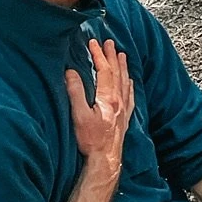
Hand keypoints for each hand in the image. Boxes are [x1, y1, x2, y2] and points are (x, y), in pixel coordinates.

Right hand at [65, 36, 134, 175]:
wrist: (105, 159)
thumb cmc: (90, 140)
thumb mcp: (78, 116)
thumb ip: (75, 92)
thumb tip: (71, 72)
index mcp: (108, 98)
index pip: (104, 70)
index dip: (99, 55)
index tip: (93, 43)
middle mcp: (119, 101)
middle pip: (117, 73)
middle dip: (112, 56)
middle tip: (110, 42)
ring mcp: (123, 109)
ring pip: (125, 82)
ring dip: (122, 67)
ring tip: (122, 54)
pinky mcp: (124, 118)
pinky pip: (130, 95)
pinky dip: (129, 84)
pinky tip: (130, 81)